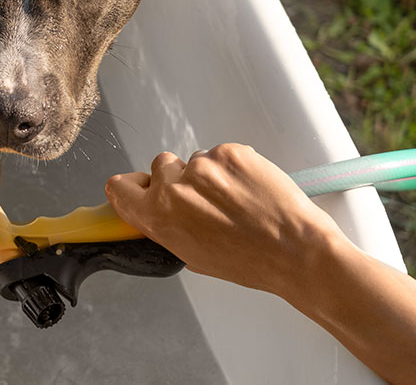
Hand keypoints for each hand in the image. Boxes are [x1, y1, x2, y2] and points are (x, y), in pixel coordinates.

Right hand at [105, 143, 345, 296]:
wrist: (296, 251)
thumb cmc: (250, 262)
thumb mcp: (193, 256)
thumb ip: (166, 227)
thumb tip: (157, 210)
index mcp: (159, 217)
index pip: (119, 187)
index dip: (131, 187)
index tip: (142, 188)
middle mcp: (175, 188)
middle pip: (161, 165)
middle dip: (179, 178)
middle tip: (205, 200)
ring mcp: (203, 166)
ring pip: (196, 160)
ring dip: (211, 175)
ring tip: (238, 200)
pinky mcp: (230, 153)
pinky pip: (222, 154)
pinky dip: (235, 168)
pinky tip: (251, 190)